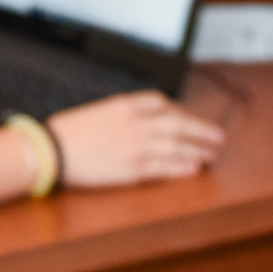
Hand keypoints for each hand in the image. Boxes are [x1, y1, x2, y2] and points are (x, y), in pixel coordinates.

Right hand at [47, 91, 224, 187]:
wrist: (54, 149)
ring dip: (197, 150)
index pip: (163, 103)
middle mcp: (136, 122)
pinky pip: (164, 167)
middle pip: (179, 124)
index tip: (189, 119)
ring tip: (211, 155)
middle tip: (218, 136)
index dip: (180, 112)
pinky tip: (193, 168)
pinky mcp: (133, 168)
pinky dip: (181, 167)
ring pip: (177, 146)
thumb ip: (124, 113)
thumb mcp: (100, 109)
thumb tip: (144, 119)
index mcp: (126, 104)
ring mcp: (137, 145)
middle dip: (201, 130)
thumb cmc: (71, 130)